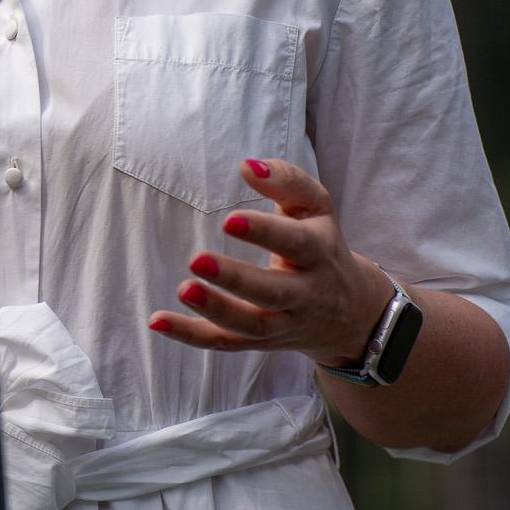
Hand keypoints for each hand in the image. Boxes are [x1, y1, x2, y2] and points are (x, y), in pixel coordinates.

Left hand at [147, 157, 393, 368]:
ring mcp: (284, 322)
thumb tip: (248, 166)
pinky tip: (158, 321)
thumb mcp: (316, 208)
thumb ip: (287, 181)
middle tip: (197, 259)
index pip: (295, 242)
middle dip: (236, 278)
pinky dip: (192, 335)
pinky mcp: (261, 342)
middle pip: (273, 292)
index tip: (229, 219)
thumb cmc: (320, 243)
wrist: (350, 312)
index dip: (264, 232)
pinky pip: (227, 343)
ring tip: (184, 289)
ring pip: (252, 325)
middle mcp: (305, 293)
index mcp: (319, 252)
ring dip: (216, 310)